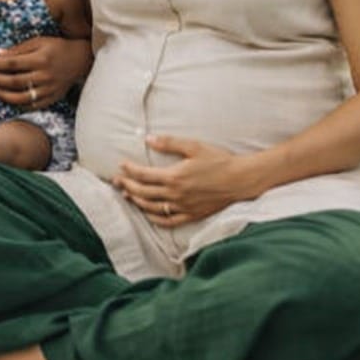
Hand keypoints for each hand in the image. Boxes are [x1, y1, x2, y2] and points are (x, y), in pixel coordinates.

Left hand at [0, 36, 88, 109]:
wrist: (80, 60)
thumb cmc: (56, 47)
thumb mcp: (38, 42)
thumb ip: (18, 49)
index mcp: (40, 59)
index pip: (12, 63)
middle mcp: (44, 76)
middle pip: (14, 81)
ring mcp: (49, 89)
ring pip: (21, 97)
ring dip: (2, 95)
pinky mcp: (52, 98)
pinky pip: (32, 105)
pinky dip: (18, 104)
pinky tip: (6, 100)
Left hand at [113, 135, 256, 225]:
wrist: (242, 180)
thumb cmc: (220, 160)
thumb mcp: (194, 147)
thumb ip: (169, 143)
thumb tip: (147, 139)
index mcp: (174, 177)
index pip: (142, 175)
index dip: (129, 170)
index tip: (121, 165)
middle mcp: (175, 194)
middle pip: (143, 192)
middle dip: (127, 185)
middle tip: (117, 180)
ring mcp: (183, 207)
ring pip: (152, 207)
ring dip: (137, 201)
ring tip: (127, 194)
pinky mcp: (192, 215)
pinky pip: (168, 221)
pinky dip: (155, 218)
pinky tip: (148, 214)